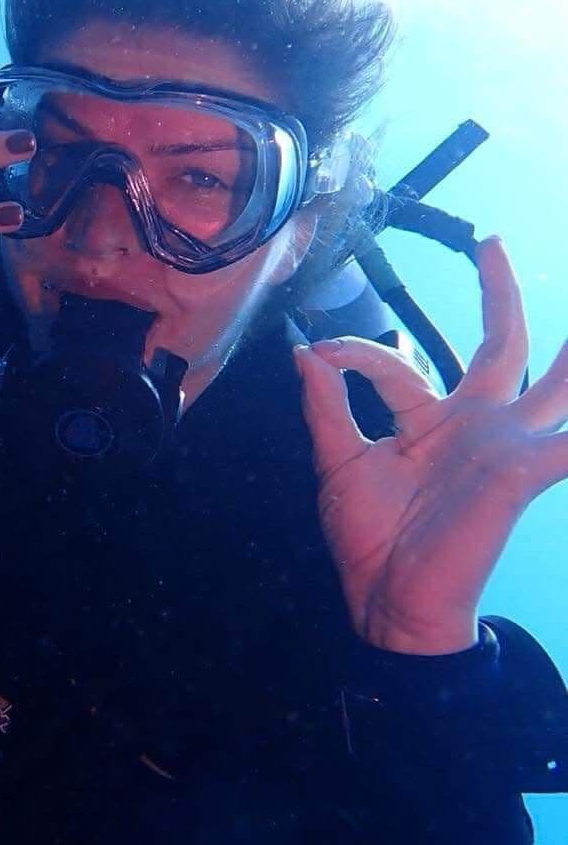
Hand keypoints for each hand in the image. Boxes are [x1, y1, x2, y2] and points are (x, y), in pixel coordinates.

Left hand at [295, 237, 567, 653]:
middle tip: (489, 242)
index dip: (354, 354)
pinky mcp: (518, 475)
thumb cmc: (369, 541)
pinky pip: (567, 446)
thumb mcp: (337, 463)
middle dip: (498, 294)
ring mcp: (501, 448)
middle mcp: (472, 426)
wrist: (386, 603)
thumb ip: (326, 407)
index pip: (396, 364)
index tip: (317, 352)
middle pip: (499, 348)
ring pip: (552, 387)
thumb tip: (304, 353)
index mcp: (428, 422)